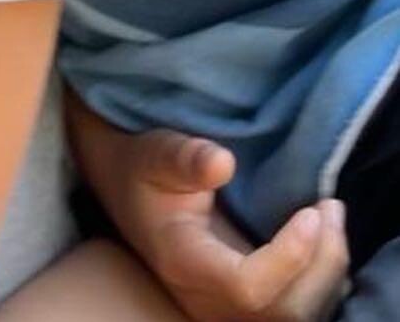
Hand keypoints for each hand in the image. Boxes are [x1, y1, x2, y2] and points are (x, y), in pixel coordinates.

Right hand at [68, 95, 348, 321]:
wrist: (125, 188)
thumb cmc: (141, 167)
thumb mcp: (155, 151)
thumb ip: (184, 157)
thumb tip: (223, 162)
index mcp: (184, 262)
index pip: (247, 286)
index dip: (287, 257)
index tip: (309, 212)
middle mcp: (207, 298)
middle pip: (283, 309)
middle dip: (320, 262)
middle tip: (330, 206)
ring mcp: (227, 307)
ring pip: (295, 313)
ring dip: (326, 268)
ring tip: (331, 215)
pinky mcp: (245, 302)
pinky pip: (295, 304)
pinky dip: (320, 275)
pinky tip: (322, 235)